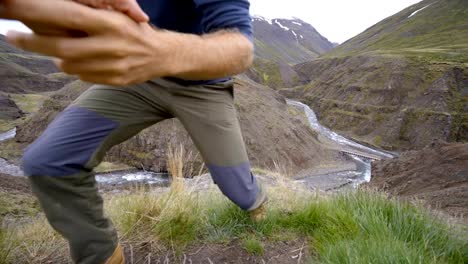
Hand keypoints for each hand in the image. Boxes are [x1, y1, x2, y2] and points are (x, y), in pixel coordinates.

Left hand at [4, 0, 176, 84]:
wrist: (162, 55)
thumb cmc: (134, 29)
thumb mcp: (117, 13)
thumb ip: (91, 12)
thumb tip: (56, 16)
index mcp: (110, 23)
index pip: (68, 15)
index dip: (37, 13)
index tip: (12, 11)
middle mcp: (111, 46)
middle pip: (61, 47)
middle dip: (31, 42)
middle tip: (12, 36)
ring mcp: (113, 67)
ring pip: (68, 65)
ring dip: (56, 56)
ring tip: (59, 48)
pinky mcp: (114, 81)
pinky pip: (82, 76)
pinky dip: (75, 67)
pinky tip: (81, 59)